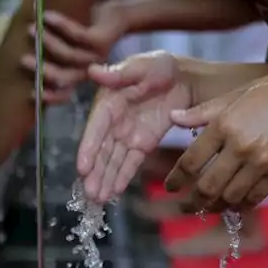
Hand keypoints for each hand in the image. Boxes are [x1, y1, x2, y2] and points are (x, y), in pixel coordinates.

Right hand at [21, 6, 126, 102]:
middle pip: (65, 77)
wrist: (119, 12)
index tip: (32, 93)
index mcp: (82, 73)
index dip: (51, 96)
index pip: (67, 92)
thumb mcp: (69, 41)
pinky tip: (46, 16)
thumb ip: (52, 49)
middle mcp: (91, 68)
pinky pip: (75, 34)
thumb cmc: (88, 26)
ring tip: (31, 29)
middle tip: (23, 59)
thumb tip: (22, 50)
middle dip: (43, 70)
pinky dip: (59, 25)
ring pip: (68, 55)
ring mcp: (97, 55)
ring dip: (47, 42)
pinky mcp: (101, 39)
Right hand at [76, 52, 192, 203]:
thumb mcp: (142, 66)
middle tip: (90, 194)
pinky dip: (122, 176)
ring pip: (113, 161)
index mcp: (108, 103)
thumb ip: (120, 73)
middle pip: (100, 150)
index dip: (87, 148)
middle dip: (95, 173)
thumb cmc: (160, 67)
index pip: (95, 128)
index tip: (82, 168)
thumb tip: (94, 71)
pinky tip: (114, 192)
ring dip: (105, 180)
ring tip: (98, 200)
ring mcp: (126, 135)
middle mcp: (113, 122)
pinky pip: (130, 163)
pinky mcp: (142, 145)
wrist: (185, 79)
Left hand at [165, 72, 267, 212]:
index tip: (170, 188)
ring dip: (215, 207)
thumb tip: (172, 118)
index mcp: (223, 124)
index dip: (177, 179)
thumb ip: (203, 112)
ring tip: (207, 208)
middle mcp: (238, 146)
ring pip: (229, 197)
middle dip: (192, 201)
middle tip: (184, 206)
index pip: (191, 160)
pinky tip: (233, 205)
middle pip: (207, 186)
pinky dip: (240, 206)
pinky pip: (253, 198)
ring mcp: (260, 162)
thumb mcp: (235, 95)